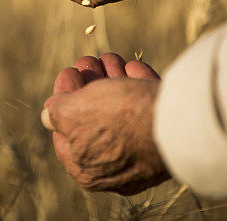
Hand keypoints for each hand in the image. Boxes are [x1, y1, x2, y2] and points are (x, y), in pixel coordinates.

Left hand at [42, 53, 169, 194]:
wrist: (177, 123)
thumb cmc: (119, 119)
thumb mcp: (74, 113)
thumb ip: (57, 112)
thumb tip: (48, 115)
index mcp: (87, 170)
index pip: (65, 134)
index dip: (62, 101)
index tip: (68, 74)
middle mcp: (114, 167)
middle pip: (95, 119)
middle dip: (90, 85)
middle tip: (88, 61)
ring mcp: (142, 152)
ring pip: (122, 111)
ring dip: (112, 79)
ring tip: (109, 57)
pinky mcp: (165, 137)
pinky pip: (147, 110)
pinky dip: (138, 86)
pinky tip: (132, 68)